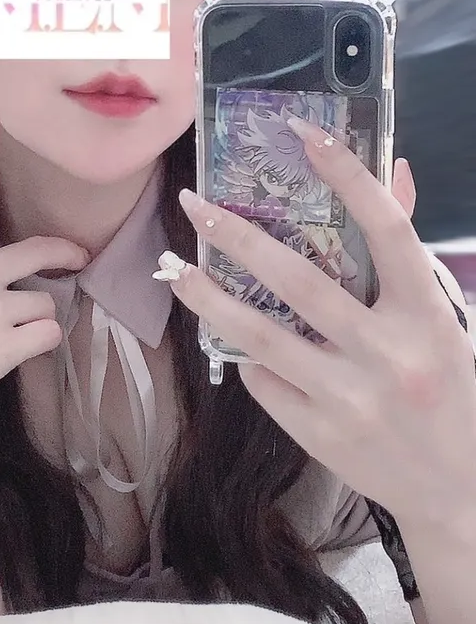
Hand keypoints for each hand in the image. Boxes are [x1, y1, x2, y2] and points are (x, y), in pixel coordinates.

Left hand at [159, 120, 475, 531]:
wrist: (461, 490)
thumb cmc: (451, 391)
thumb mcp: (443, 321)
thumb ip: (407, 254)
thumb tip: (391, 172)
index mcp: (427, 318)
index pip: (388, 230)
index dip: (348, 176)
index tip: (305, 133)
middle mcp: (389, 356)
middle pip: (299, 281)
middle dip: (239, 237)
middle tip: (196, 203)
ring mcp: (350, 399)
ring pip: (261, 336)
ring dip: (210, 297)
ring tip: (177, 269)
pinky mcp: (320, 435)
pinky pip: (264, 381)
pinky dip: (248, 356)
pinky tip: (239, 340)